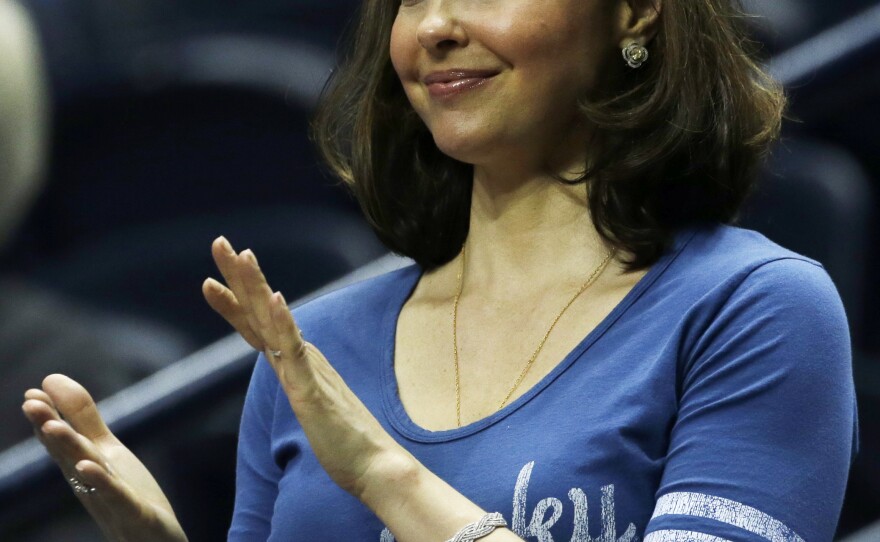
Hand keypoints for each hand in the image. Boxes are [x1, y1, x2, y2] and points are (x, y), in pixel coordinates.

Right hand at [21, 375, 186, 541]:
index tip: (31, 393)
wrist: (153, 541)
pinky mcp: (136, 514)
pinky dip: (103, 482)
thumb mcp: (105, 452)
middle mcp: (90, 484)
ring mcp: (111, 500)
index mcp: (83, 467)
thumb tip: (51, 380)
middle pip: (68, 453)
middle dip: (50, 428)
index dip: (46, 418)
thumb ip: (84, 419)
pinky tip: (88, 466)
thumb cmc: (126, 496)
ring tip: (52, 426)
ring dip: (69, 450)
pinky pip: (117, 497)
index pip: (61, 441)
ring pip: (88, 472)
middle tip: (30, 402)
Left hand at [202, 236, 415, 498]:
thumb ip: (303, 385)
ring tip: (242, 255)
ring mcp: (308, 371)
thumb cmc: (344, 441)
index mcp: (297, 362)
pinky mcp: (312, 390)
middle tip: (219, 241)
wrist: (375, 465)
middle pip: (262, 310)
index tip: (214, 275)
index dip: (236, 298)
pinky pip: (296, 353)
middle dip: (238, 275)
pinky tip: (275, 300)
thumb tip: (296, 378)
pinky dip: (284, 324)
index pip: (259, 324)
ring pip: (275, 322)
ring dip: (257, 286)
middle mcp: (301, 357)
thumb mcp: (312, 406)